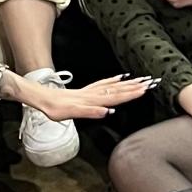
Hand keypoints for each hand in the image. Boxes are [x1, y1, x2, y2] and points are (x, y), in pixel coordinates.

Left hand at [19, 72, 153, 121]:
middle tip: (149, 83)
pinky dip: (113, 80)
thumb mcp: (70, 114)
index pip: (115, 97)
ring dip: (127, 84)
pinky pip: (103, 83)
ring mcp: (89, 91)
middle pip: (117, 90)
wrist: (42, 98)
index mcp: (92, 100)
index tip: (144, 90)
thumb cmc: (54, 108)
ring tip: (140, 79)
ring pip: (112, 86)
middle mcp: (93, 94)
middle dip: (134, 87)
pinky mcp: (85, 91)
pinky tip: (119, 78)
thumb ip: (90, 112)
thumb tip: (107, 111)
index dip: (130, 94)